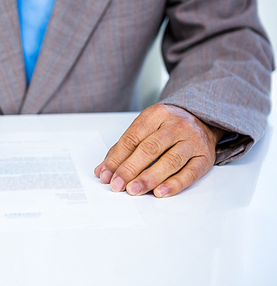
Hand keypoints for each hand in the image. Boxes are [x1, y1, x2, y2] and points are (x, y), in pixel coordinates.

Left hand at [94, 104, 223, 197]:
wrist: (202, 120)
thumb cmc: (167, 127)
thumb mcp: (144, 128)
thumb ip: (122, 148)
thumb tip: (103, 171)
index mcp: (156, 114)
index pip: (132, 137)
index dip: (117, 158)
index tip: (106, 175)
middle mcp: (176, 126)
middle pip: (150, 149)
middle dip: (130, 169)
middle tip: (117, 185)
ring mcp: (192, 141)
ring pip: (169, 161)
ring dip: (149, 178)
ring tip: (133, 190)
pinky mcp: (204, 157)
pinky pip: (189, 173)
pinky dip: (174, 185)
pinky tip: (159, 192)